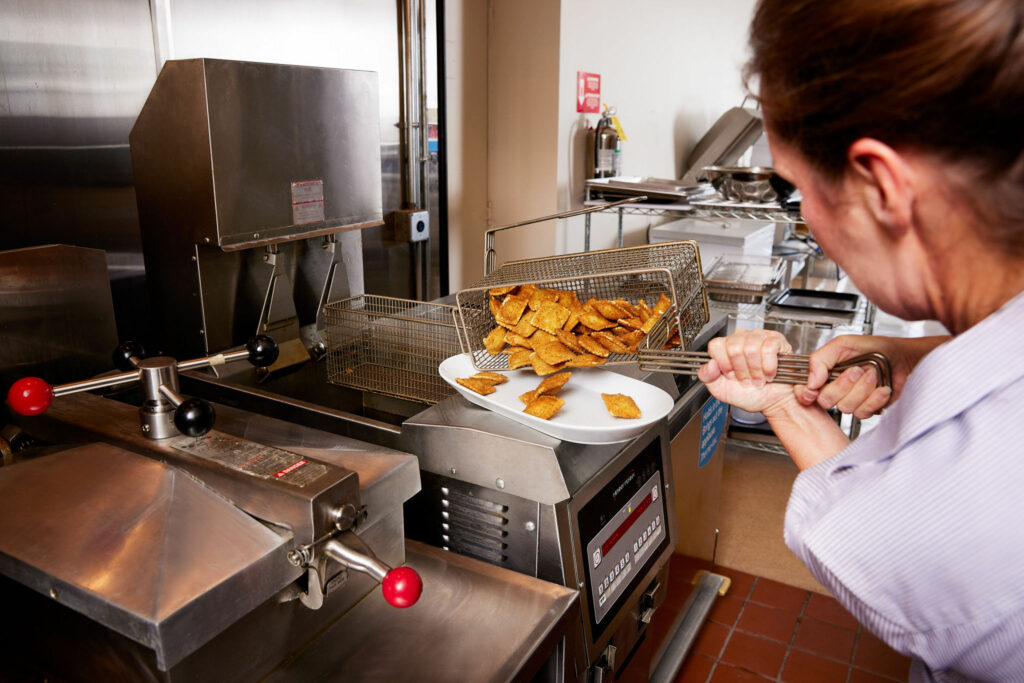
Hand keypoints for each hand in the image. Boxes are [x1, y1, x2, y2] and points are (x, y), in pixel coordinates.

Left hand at [697, 329, 798, 414]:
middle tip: (746, 378)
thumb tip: (709, 363)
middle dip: (741, 369)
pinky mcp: (776, 340)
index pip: (716, 345)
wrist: (771, 402)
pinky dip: (768, 366)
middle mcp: (741, 338)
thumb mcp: (720, 389)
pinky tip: (768, 373)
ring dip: (756, 370)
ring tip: (758, 377)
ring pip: (751, 348)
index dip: (723, 363)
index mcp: (725, 347)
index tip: (730, 374)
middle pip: (734, 347)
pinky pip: (768, 349)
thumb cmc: (749, 394)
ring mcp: (759, 337)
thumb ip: (706, 377)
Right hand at [797, 334, 948, 417]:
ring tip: (873, 375)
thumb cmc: (879, 348)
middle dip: (843, 384)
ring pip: (845, 407)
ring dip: (863, 389)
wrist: (907, 358)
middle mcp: (838, 388)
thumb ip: (821, 358)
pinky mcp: (869, 409)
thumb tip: (811, 380)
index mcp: (827, 372)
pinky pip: (863, 412)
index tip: (813, 389)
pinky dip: (875, 398)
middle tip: (856, 370)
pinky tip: (882, 388)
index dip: (807, 392)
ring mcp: (853, 399)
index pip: (806, 389)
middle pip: (825, 400)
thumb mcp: (844, 344)